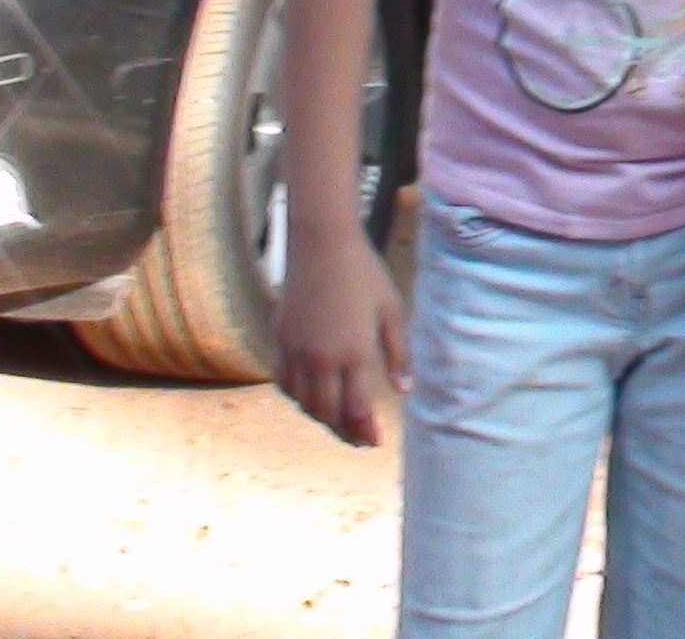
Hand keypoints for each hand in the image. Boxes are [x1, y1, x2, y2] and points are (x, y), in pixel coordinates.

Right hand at [273, 231, 408, 445]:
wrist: (322, 244)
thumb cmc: (363, 273)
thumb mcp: (391, 310)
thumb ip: (398, 353)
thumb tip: (404, 390)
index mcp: (354, 352)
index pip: (357, 410)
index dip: (365, 432)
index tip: (375, 441)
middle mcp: (322, 359)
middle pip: (328, 413)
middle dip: (344, 432)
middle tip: (358, 440)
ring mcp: (297, 351)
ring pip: (303, 402)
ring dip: (320, 418)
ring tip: (337, 422)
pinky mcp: (280, 340)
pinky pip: (283, 382)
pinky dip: (296, 397)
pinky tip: (309, 398)